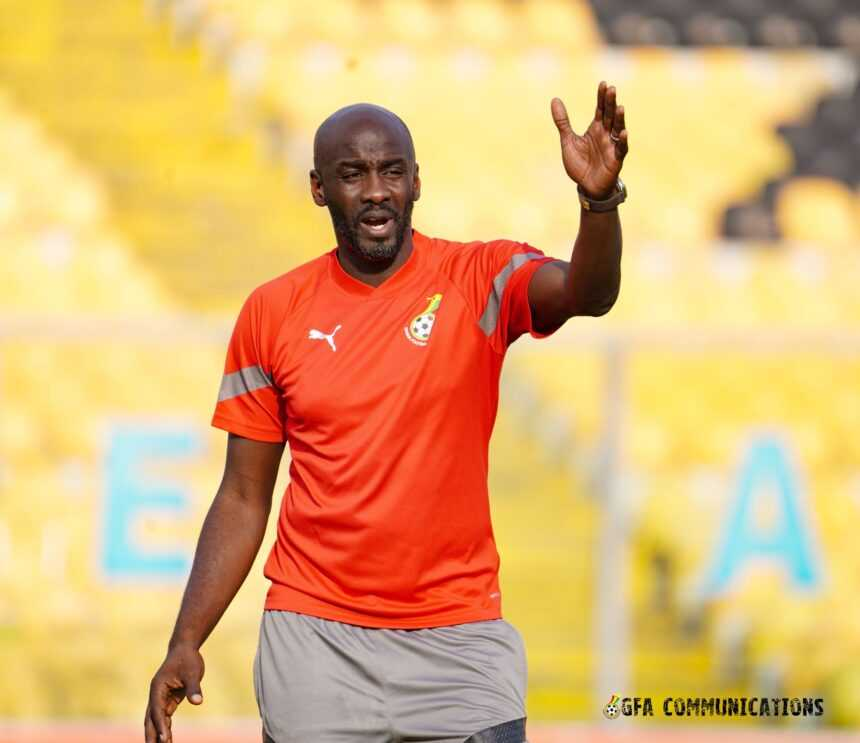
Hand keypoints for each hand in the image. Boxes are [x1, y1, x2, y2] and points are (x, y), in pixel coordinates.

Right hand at [145, 644, 204, 742]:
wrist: (185, 649)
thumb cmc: (188, 659)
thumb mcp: (193, 672)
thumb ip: (193, 688)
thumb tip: (198, 702)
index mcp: (157, 688)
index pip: (157, 710)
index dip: (160, 725)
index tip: (163, 739)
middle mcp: (156, 695)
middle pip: (151, 719)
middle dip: (151, 735)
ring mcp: (161, 699)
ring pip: (156, 720)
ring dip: (158, 734)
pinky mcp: (169, 700)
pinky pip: (165, 717)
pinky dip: (165, 728)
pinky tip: (167, 740)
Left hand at [551, 81, 628, 199]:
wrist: (586, 187)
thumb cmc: (580, 164)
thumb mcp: (568, 141)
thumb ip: (563, 122)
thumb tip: (555, 99)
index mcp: (595, 128)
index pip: (600, 109)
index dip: (601, 97)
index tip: (603, 84)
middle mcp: (606, 135)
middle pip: (609, 115)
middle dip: (610, 103)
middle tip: (611, 89)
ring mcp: (612, 146)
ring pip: (617, 129)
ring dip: (619, 119)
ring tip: (620, 107)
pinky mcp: (616, 160)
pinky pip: (620, 149)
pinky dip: (622, 141)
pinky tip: (622, 132)